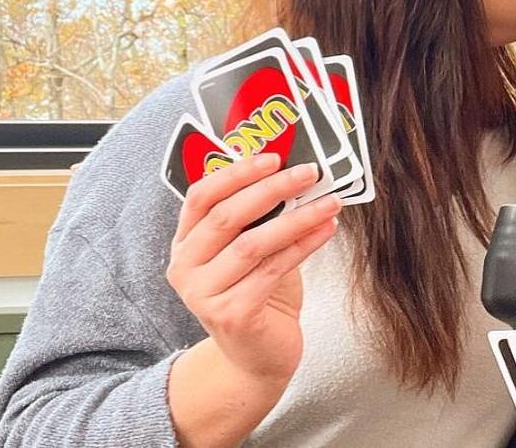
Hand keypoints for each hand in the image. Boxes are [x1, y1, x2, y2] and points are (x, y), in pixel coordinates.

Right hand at [166, 153, 341, 382]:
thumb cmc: (257, 297)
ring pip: (253, 243)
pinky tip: (326, 230)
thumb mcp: (251, 252)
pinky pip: (273, 269)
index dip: (235, 173)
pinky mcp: (232, 313)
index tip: (272, 157)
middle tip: (308, 172)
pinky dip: (304, 245)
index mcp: (185, 244)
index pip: (201, 197)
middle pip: (227, 216)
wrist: (256, 359)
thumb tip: (294, 175)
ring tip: (330, 201)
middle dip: (271, 188)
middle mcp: (186, 268)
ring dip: (297, 218)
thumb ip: (259, 219)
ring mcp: (205, 293)